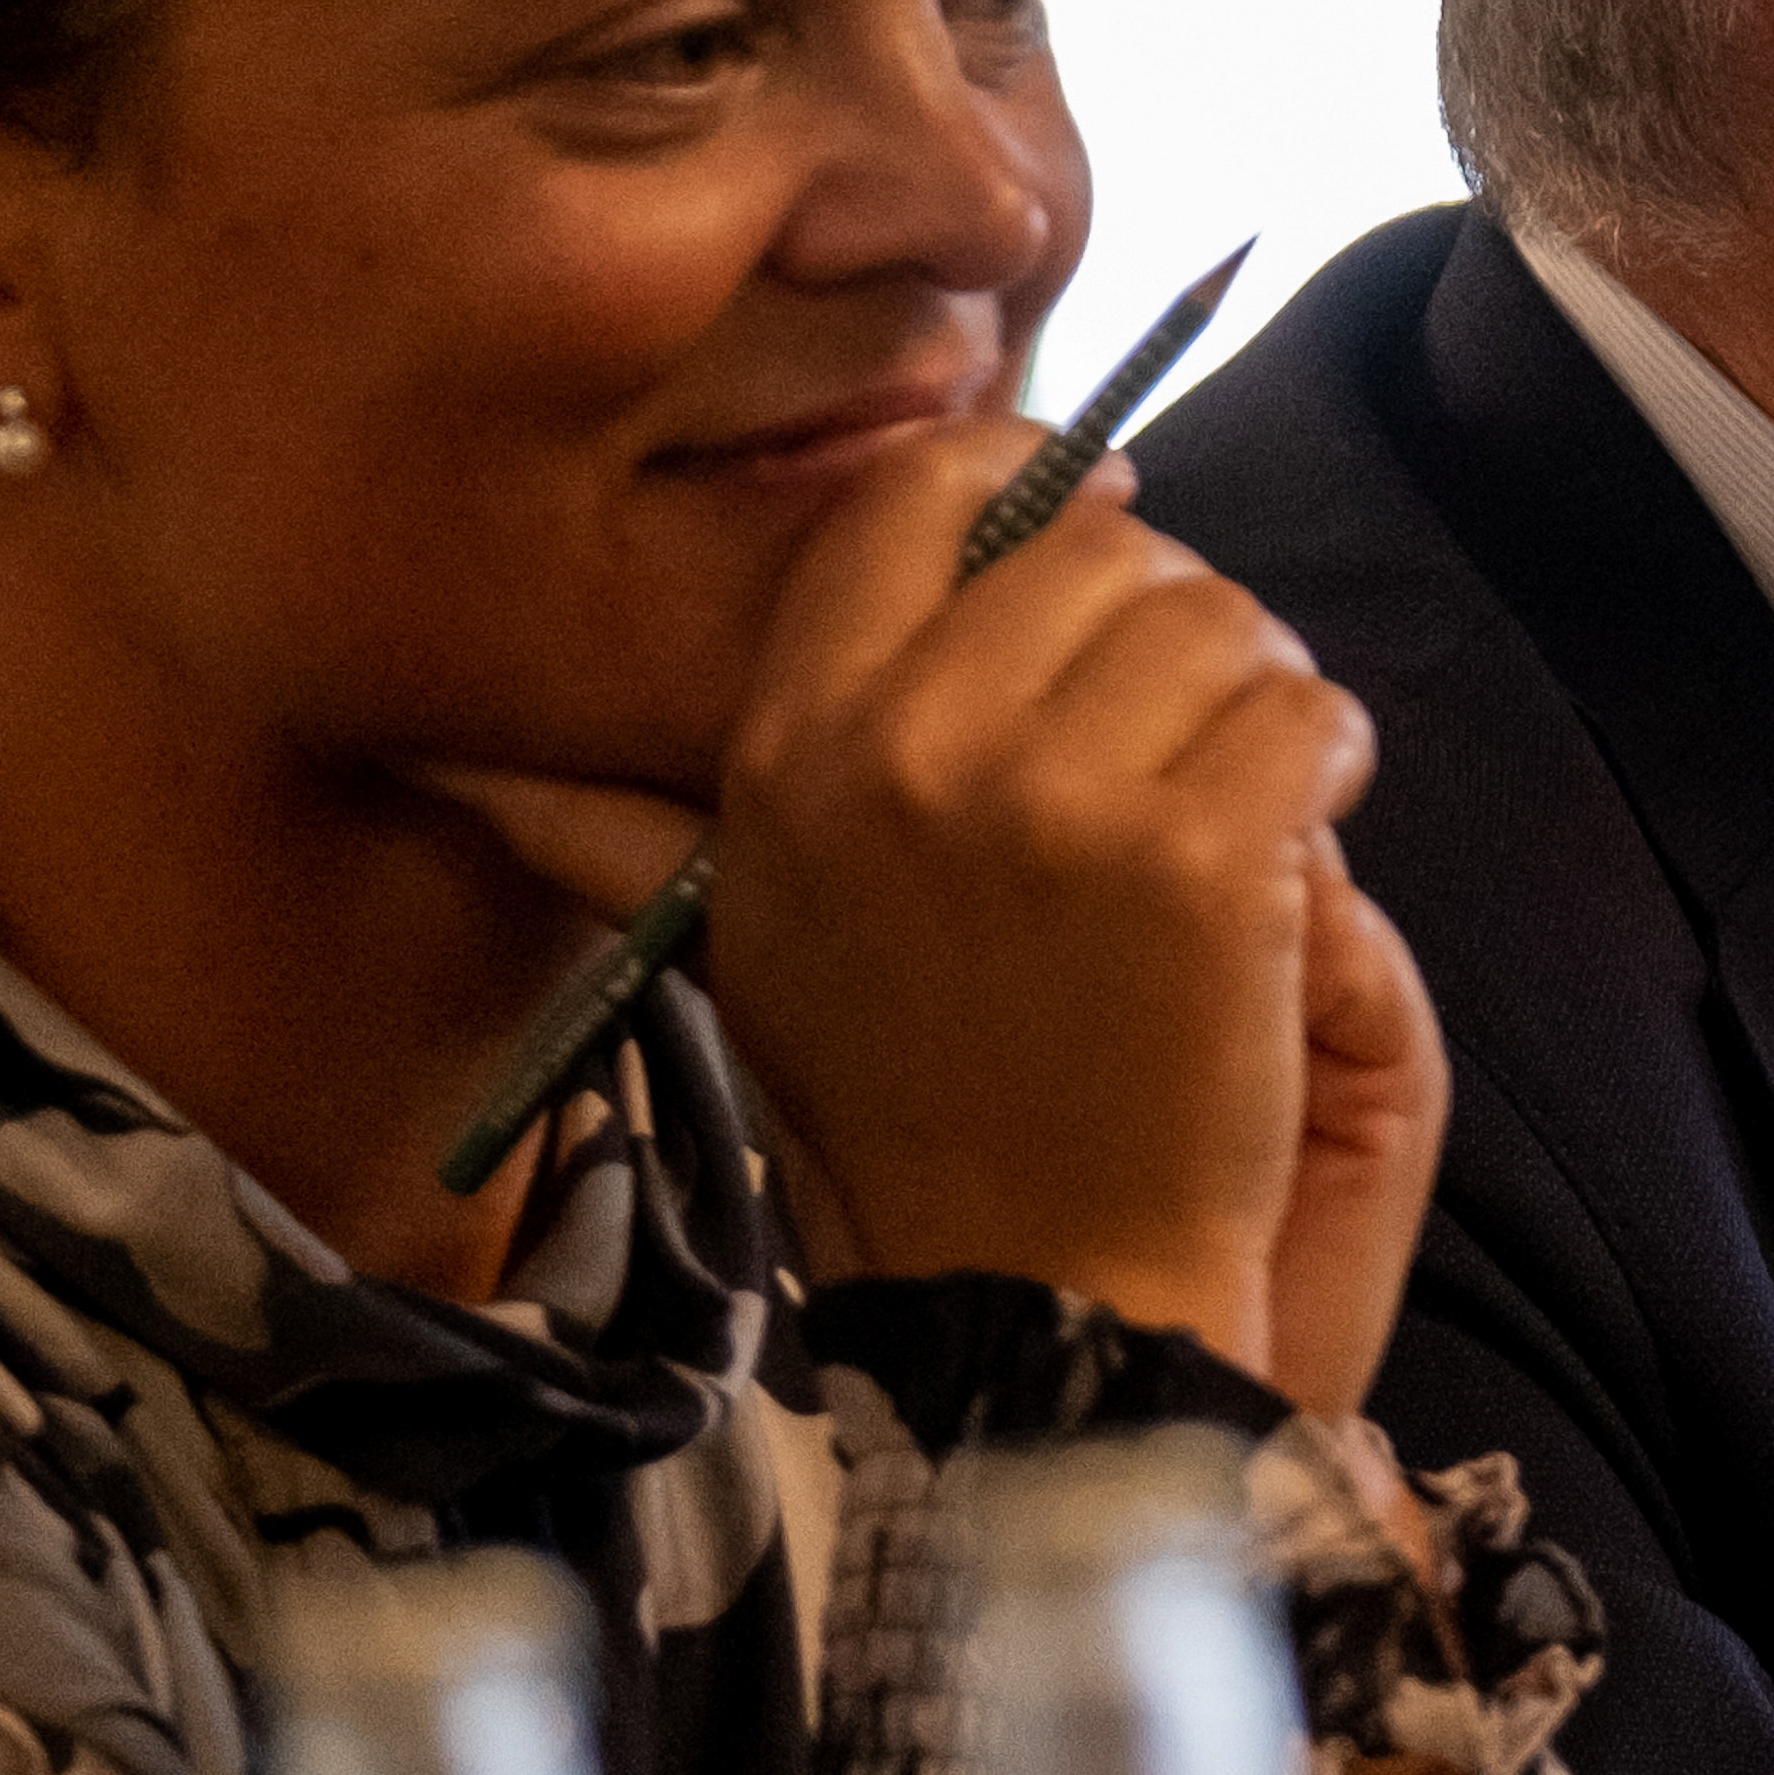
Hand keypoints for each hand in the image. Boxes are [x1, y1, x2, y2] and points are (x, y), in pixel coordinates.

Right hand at [651, 423, 1438, 1393]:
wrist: (1034, 1288)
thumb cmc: (894, 1110)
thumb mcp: (734, 944)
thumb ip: (609, 828)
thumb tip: (445, 764)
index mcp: (796, 739)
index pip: (918, 494)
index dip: (1029, 485)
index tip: (1091, 527)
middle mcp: (911, 747)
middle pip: (1100, 549)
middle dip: (1166, 617)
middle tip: (1179, 723)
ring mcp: (1059, 801)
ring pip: (1223, 620)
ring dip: (1256, 695)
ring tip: (1233, 795)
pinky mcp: (1201, 859)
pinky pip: (1311, 715)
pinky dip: (1328, 765)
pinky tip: (1289, 845)